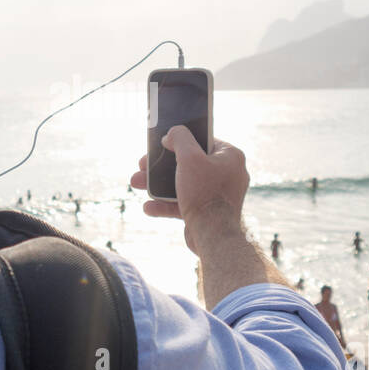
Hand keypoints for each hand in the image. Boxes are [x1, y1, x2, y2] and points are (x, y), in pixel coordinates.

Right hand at [130, 126, 249, 254]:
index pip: (203, 141)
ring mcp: (218, 194)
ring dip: (158, 185)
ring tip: (138, 184)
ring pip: (183, 184)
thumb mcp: (189, 157)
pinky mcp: (207, 212)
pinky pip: (184, 203)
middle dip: (161, 166)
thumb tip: (172, 133)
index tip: (163, 144)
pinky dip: (166, 204)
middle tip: (143, 166)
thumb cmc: (205, 194)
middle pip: (189, 164)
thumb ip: (179, 138)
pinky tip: (149, 207)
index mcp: (230, 157)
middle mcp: (228, 174)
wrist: (213, 236)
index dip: (180, 141)